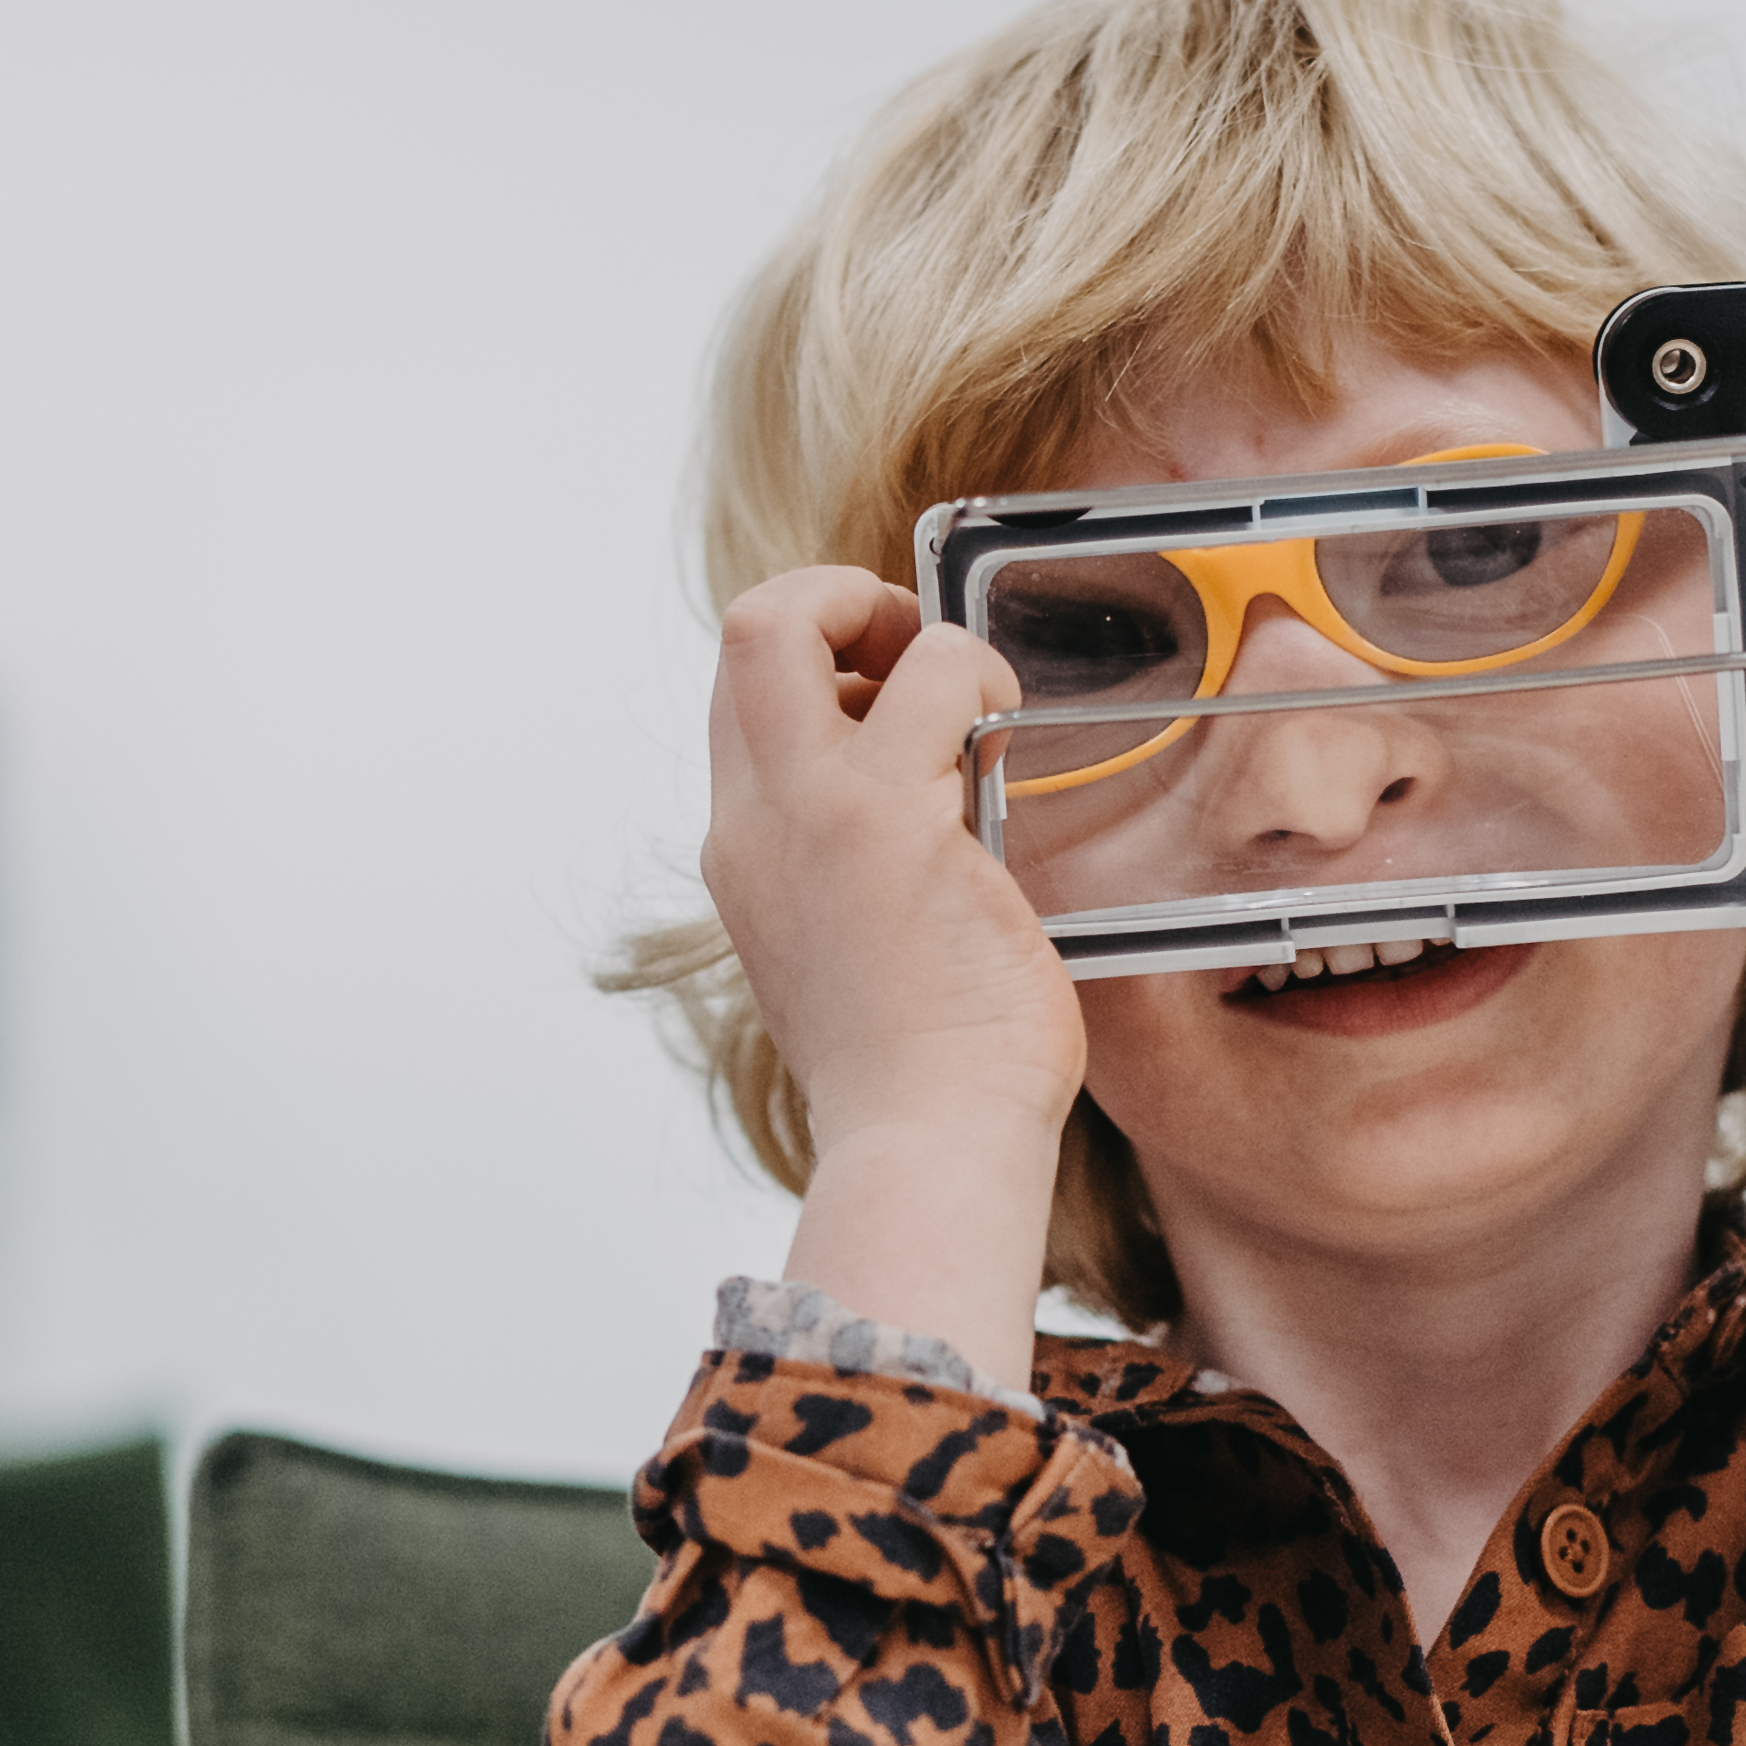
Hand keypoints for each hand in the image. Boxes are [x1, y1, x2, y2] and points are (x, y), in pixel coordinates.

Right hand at [700, 567, 1083, 1387]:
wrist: (924, 1144)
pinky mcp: (881, 817)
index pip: (742, 706)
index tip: (885, 698)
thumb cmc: (917, 1076)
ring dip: (898, 628)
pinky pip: (929, 673)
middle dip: (830, 601)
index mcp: (743, 860)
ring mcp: (803, 813)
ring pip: (785, 620)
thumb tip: (935, 817)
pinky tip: (1006, 727)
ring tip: (966, 698)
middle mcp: (751, 824)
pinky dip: (972, 671)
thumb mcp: (851, 959)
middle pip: (739, 633)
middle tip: (910, 654)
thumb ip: (859, 881)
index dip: (815, 668)